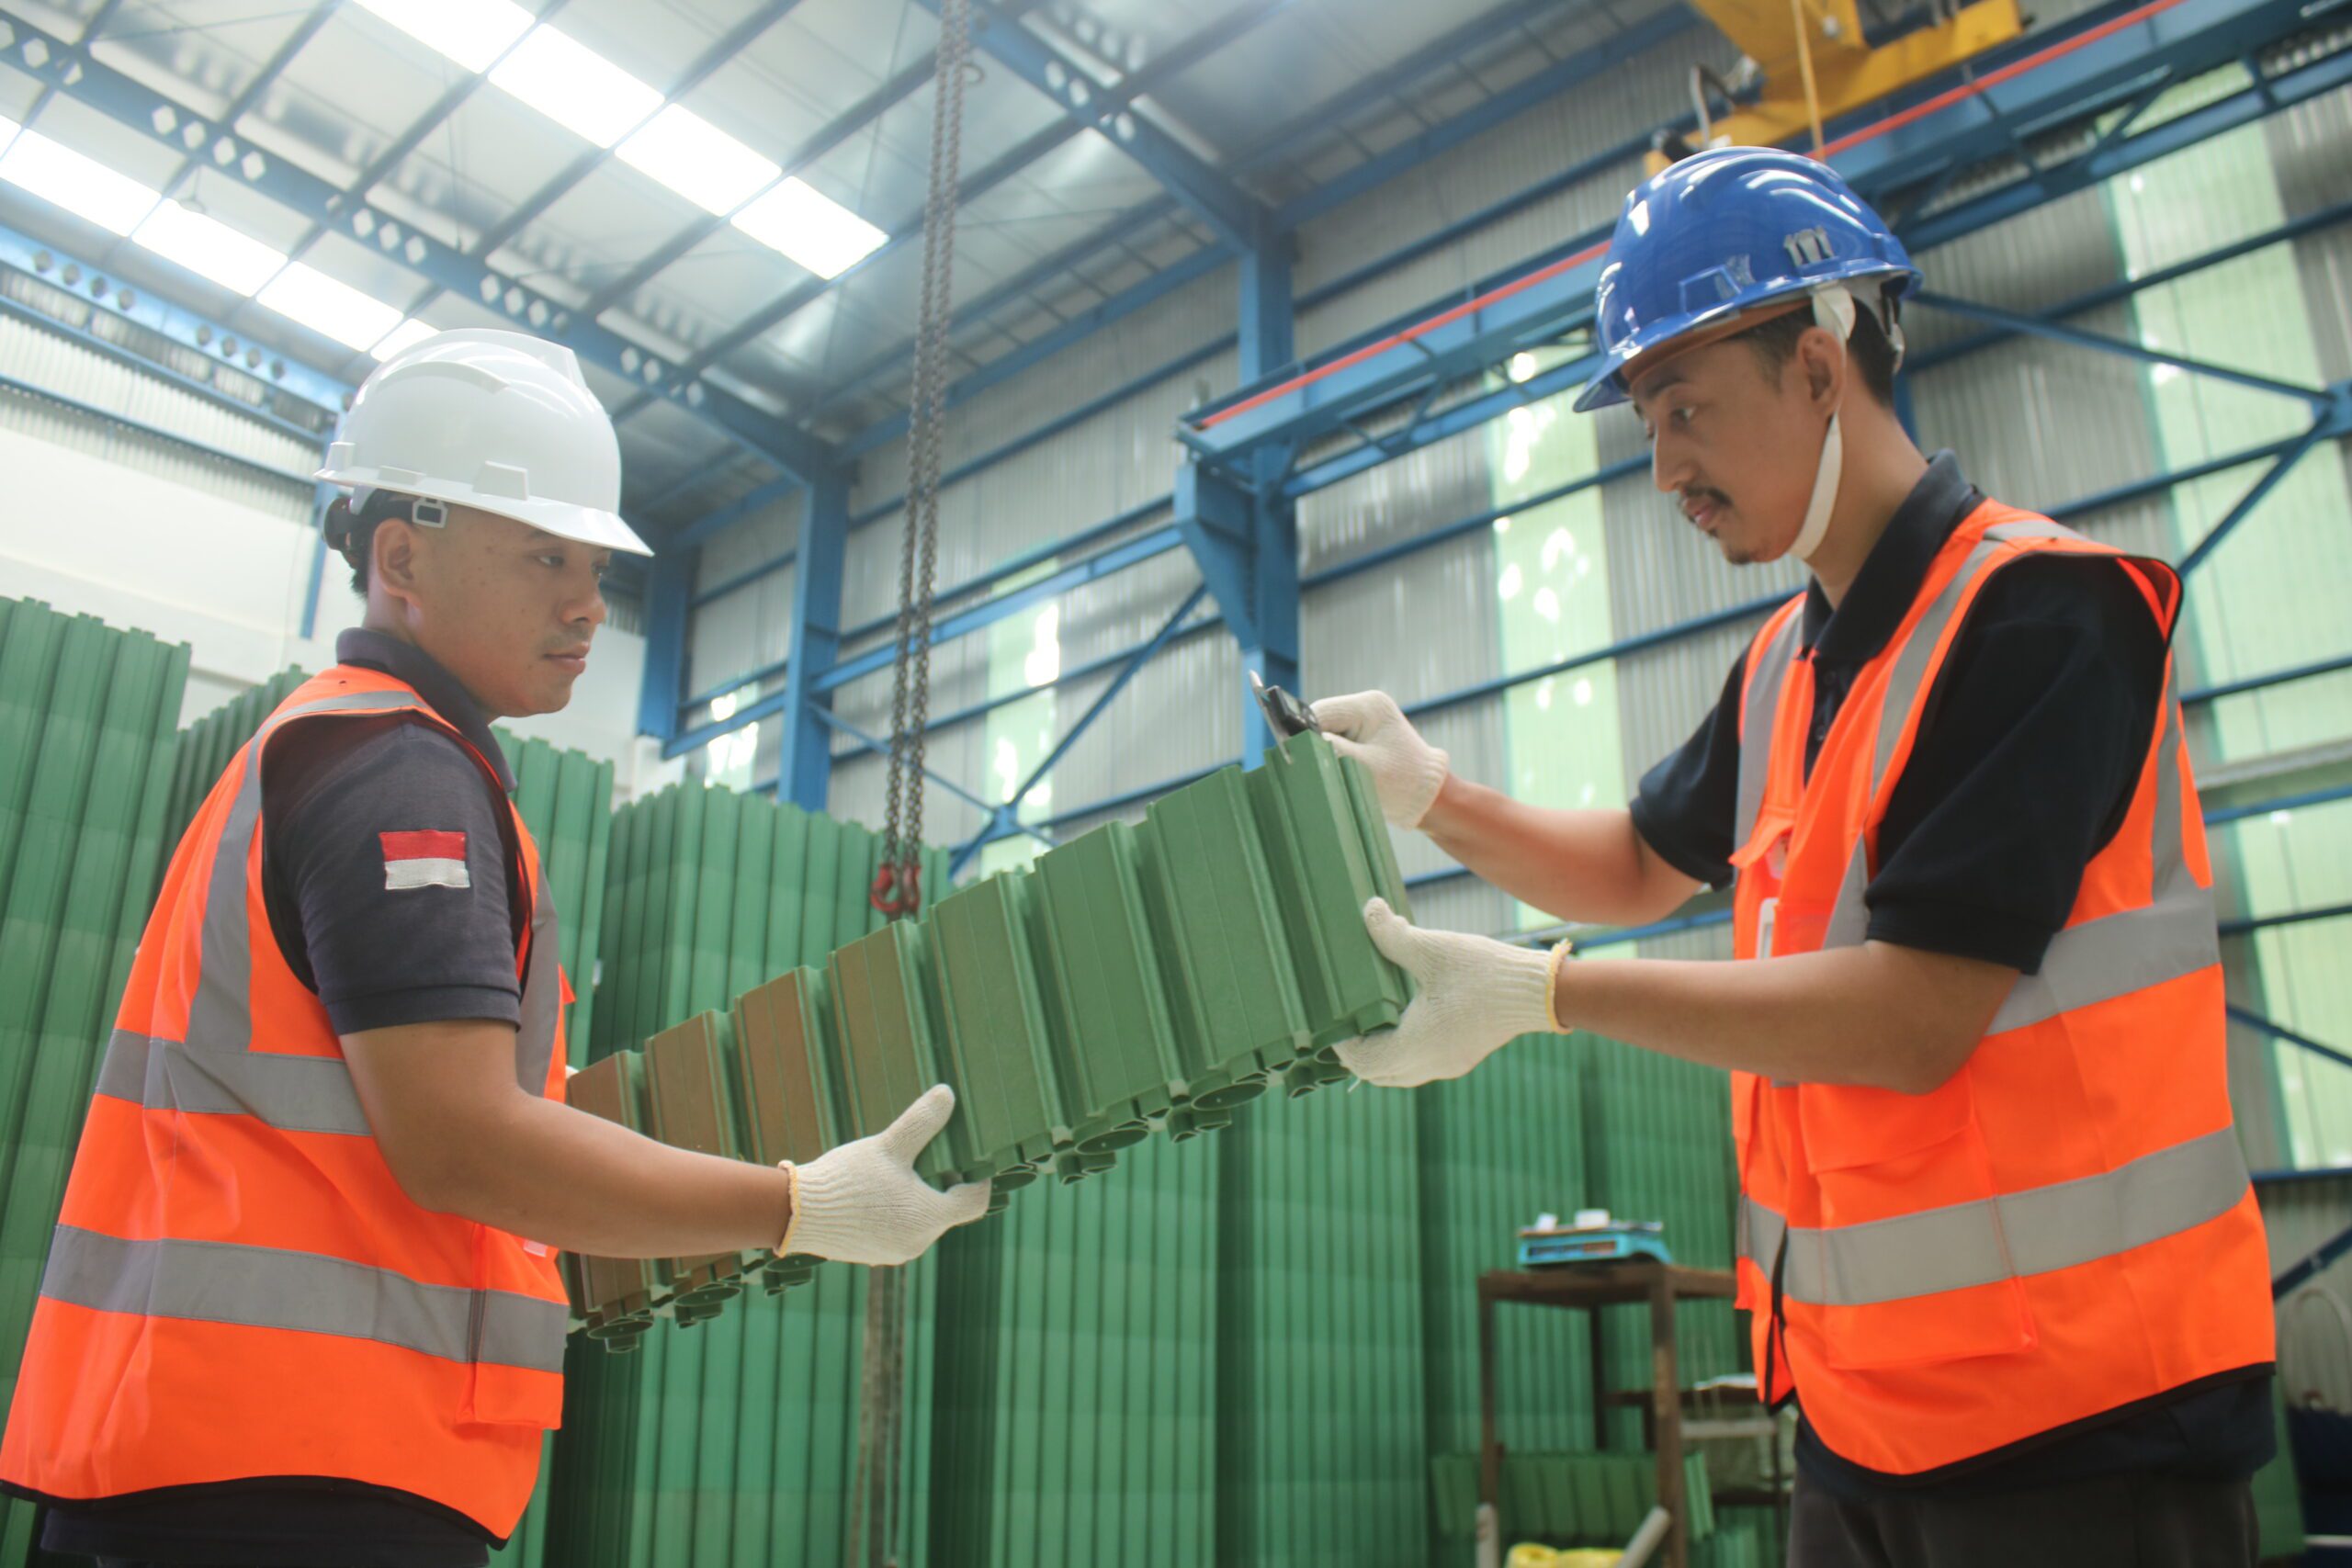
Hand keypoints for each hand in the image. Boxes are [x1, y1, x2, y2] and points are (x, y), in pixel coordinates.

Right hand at [781, 1086, 989, 1265]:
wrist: (795, 1214)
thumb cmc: (847, 1180)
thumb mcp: (889, 1145)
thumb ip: (921, 1122)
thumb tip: (948, 1094)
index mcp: (928, 1219)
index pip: (974, 1202)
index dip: (978, 1179)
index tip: (971, 1159)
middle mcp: (916, 1243)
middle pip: (946, 1211)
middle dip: (943, 1184)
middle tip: (931, 1155)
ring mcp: (893, 1253)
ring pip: (920, 1221)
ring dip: (917, 1197)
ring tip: (899, 1171)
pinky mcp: (871, 1255)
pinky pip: (896, 1230)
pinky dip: (895, 1211)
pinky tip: (876, 1190)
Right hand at [1310, 690, 1450, 828]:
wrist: (1429, 798)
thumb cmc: (1403, 784)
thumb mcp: (1364, 768)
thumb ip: (1331, 751)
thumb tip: (1300, 743)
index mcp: (1369, 706)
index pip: (1321, 712)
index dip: (1305, 734)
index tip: (1298, 758)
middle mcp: (1365, 707)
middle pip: (1321, 722)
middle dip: (1317, 745)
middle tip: (1319, 770)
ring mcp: (1363, 722)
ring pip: (1325, 734)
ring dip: (1325, 754)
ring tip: (1336, 774)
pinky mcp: (1361, 737)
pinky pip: (1334, 744)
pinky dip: (1333, 759)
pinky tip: (1342, 773)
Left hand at [1334, 899, 1557, 1087]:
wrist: (1539, 991)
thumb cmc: (1485, 972)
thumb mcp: (1434, 949)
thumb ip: (1394, 935)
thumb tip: (1368, 910)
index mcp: (1418, 1045)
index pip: (1364, 1062)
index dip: (1342, 1044)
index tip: (1332, 1018)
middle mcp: (1431, 1063)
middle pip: (1377, 1074)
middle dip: (1357, 1051)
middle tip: (1345, 1019)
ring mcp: (1449, 1064)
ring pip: (1399, 1072)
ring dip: (1379, 1052)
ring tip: (1369, 1018)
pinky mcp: (1461, 1058)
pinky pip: (1419, 1065)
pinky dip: (1401, 1049)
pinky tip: (1401, 1017)